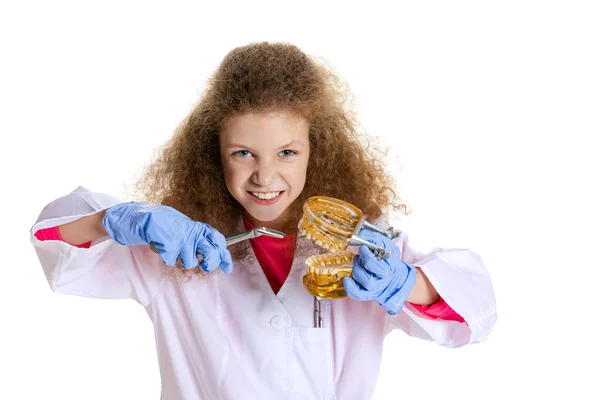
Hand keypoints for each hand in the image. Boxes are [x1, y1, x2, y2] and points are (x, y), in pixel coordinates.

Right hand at [102, 202, 232, 272]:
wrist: (139, 215)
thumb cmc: (163, 223)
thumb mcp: (183, 227)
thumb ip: (197, 237)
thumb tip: (215, 252)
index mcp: (197, 226)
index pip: (218, 240)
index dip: (224, 256)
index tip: (228, 268)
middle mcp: (192, 230)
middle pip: (211, 253)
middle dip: (210, 264)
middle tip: (204, 267)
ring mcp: (181, 236)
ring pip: (189, 261)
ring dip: (179, 259)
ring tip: (172, 248)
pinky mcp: (168, 242)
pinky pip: (171, 260)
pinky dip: (165, 256)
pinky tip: (160, 246)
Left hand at [343, 229, 415, 314]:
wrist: (394, 274)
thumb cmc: (388, 257)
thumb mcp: (385, 244)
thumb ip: (373, 238)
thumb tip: (360, 232)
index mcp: (389, 269)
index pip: (377, 268)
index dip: (367, 257)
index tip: (363, 247)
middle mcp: (382, 282)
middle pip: (368, 280)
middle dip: (360, 265)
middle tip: (359, 255)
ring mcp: (374, 289)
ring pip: (361, 284)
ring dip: (356, 270)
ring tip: (358, 261)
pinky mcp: (366, 293)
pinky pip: (357, 294)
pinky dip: (350, 288)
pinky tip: (346, 279)